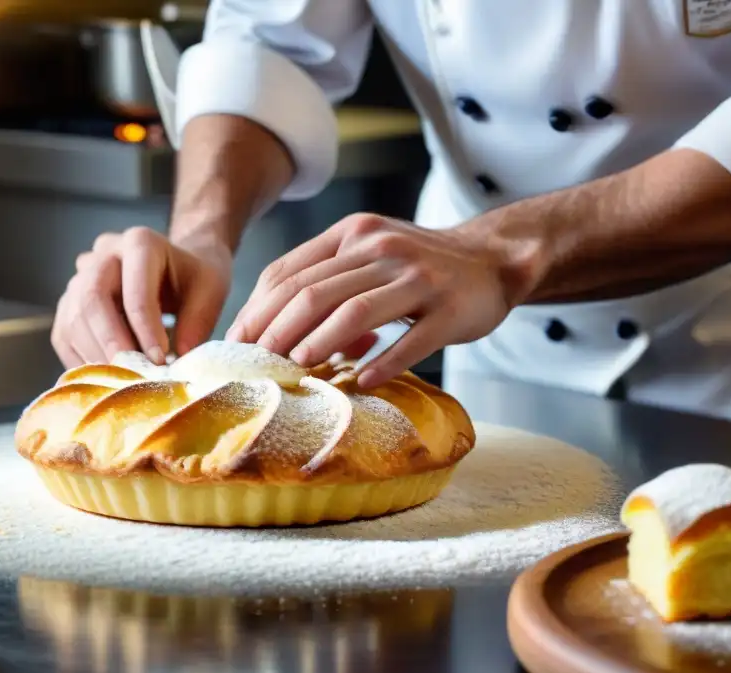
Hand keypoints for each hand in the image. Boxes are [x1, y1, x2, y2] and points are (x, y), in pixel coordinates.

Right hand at [52, 227, 230, 367]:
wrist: (174, 265)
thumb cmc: (193, 277)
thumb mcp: (211, 289)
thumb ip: (199, 319)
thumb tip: (179, 357)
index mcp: (140, 243)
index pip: (135, 289)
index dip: (145, 329)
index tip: (160, 361)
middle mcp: (104, 253)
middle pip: (91, 298)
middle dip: (111, 343)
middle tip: (132, 375)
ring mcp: (81, 276)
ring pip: (72, 318)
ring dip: (95, 355)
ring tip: (122, 381)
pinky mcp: (70, 302)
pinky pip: (64, 334)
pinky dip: (81, 360)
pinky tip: (104, 378)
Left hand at [226, 213, 531, 387]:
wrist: (493, 260)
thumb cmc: (417, 268)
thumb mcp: (368, 256)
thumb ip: (325, 281)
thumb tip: (272, 329)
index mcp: (353, 235)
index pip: (290, 272)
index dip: (257, 309)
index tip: (237, 342)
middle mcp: (382, 248)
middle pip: (315, 292)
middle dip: (278, 330)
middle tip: (259, 361)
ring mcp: (418, 277)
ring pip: (355, 311)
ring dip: (320, 342)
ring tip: (297, 366)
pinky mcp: (449, 308)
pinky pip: (410, 340)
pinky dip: (383, 362)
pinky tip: (362, 381)